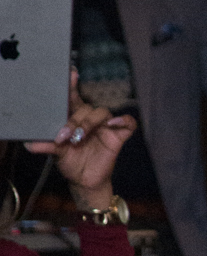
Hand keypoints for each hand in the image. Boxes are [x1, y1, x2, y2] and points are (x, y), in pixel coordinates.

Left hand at [25, 70, 134, 202]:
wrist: (85, 181)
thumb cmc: (71, 162)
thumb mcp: (57, 154)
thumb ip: (46, 146)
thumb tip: (29, 144)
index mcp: (75, 117)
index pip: (73, 98)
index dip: (72, 86)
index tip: (71, 74)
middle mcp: (90, 118)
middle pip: (86, 108)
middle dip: (75, 121)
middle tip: (64, 136)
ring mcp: (106, 126)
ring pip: (101, 113)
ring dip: (90, 123)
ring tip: (79, 138)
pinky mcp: (118, 136)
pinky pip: (128, 123)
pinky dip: (123, 120)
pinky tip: (113, 123)